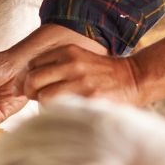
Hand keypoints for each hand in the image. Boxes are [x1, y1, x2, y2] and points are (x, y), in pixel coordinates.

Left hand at [23, 45, 144, 104]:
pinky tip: (65, 111)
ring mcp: (80, 82)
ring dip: (43, 104)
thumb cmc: (103, 74)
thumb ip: (58, 65)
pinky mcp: (88, 99)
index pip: (33, 64)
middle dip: (31, 91)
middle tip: (37, 98)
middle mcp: (72, 64)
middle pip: (33, 79)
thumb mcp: (81, 58)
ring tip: (53, 106)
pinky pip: (59, 109)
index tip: (35, 86)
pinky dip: (57, 113)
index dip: (30, 77)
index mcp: (69, 52)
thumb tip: (29, 81)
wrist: (135, 79)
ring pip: (43, 96)